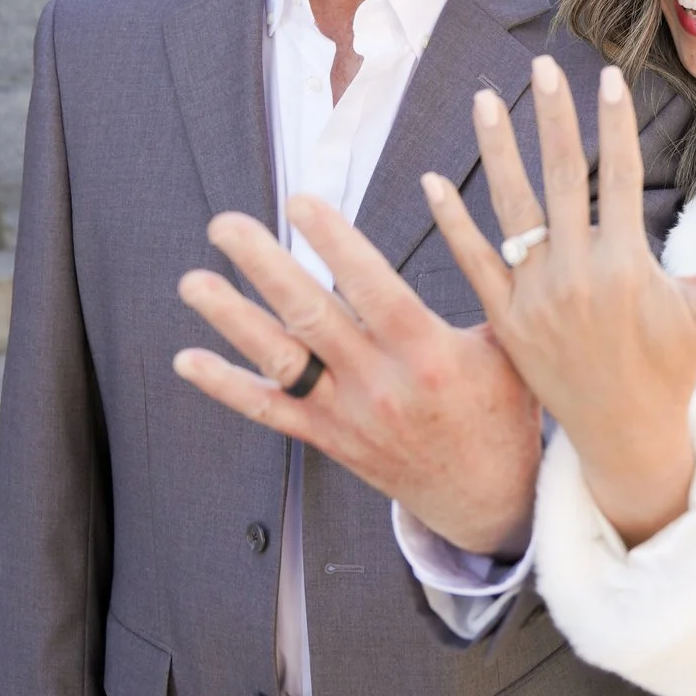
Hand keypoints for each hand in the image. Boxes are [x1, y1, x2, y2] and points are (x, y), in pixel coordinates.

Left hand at [172, 196, 540, 557]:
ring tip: (193, 282)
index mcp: (427, 352)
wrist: (488, 500)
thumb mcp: (507, 343)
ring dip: (232, 320)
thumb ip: (481, 275)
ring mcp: (348, 415)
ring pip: (280, 361)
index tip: (299, 201)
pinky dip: (227, 386)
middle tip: (225, 225)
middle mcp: (381, 383)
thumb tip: (444, 195)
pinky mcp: (329, 439)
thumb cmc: (502, 410)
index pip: (373, 287)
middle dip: (264, 267)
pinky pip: (270, 411)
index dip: (335, 243)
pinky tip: (188, 359)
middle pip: (312, 317)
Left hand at [420, 56, 695, 546]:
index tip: (606, 76)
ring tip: (486, 99)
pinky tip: (433, 180)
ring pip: (511, 209)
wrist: (622, 436)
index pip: (622, 176)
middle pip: (562, 178)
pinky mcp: (505, 319)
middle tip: (540, 68)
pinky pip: (473, 260)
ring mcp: (536, 296)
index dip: (614, 123)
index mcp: (628, 265)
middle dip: (552, 118)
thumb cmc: (672, 368)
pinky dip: (452, 221)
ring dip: (496, 150)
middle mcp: (578, 275)